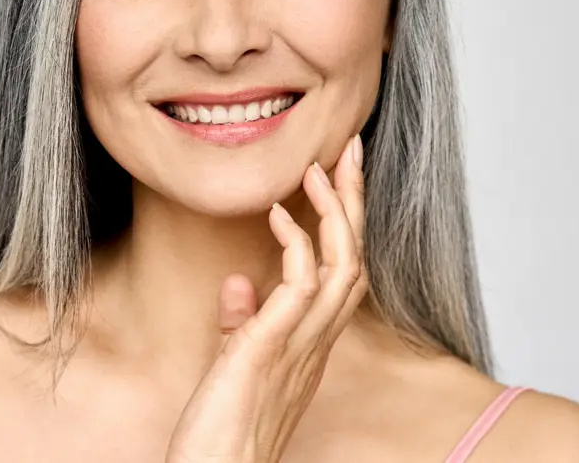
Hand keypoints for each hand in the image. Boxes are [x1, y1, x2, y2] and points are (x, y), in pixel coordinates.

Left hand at [165, 133, 367, 462]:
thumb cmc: (222, 428)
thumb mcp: (236, 364)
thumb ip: (242, 323)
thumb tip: (238, 284)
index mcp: (312, 342)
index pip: (344, 270)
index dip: (347, 221)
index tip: (338, 176)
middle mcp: (318, 342)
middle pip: (356, 257)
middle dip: (355, 200)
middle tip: (351, 150)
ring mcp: (300, 345)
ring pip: (344, 265)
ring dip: (336, 211)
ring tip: (320, 166)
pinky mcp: (272, 348)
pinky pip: (301, 284)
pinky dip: (296, 242)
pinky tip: (277, 213)